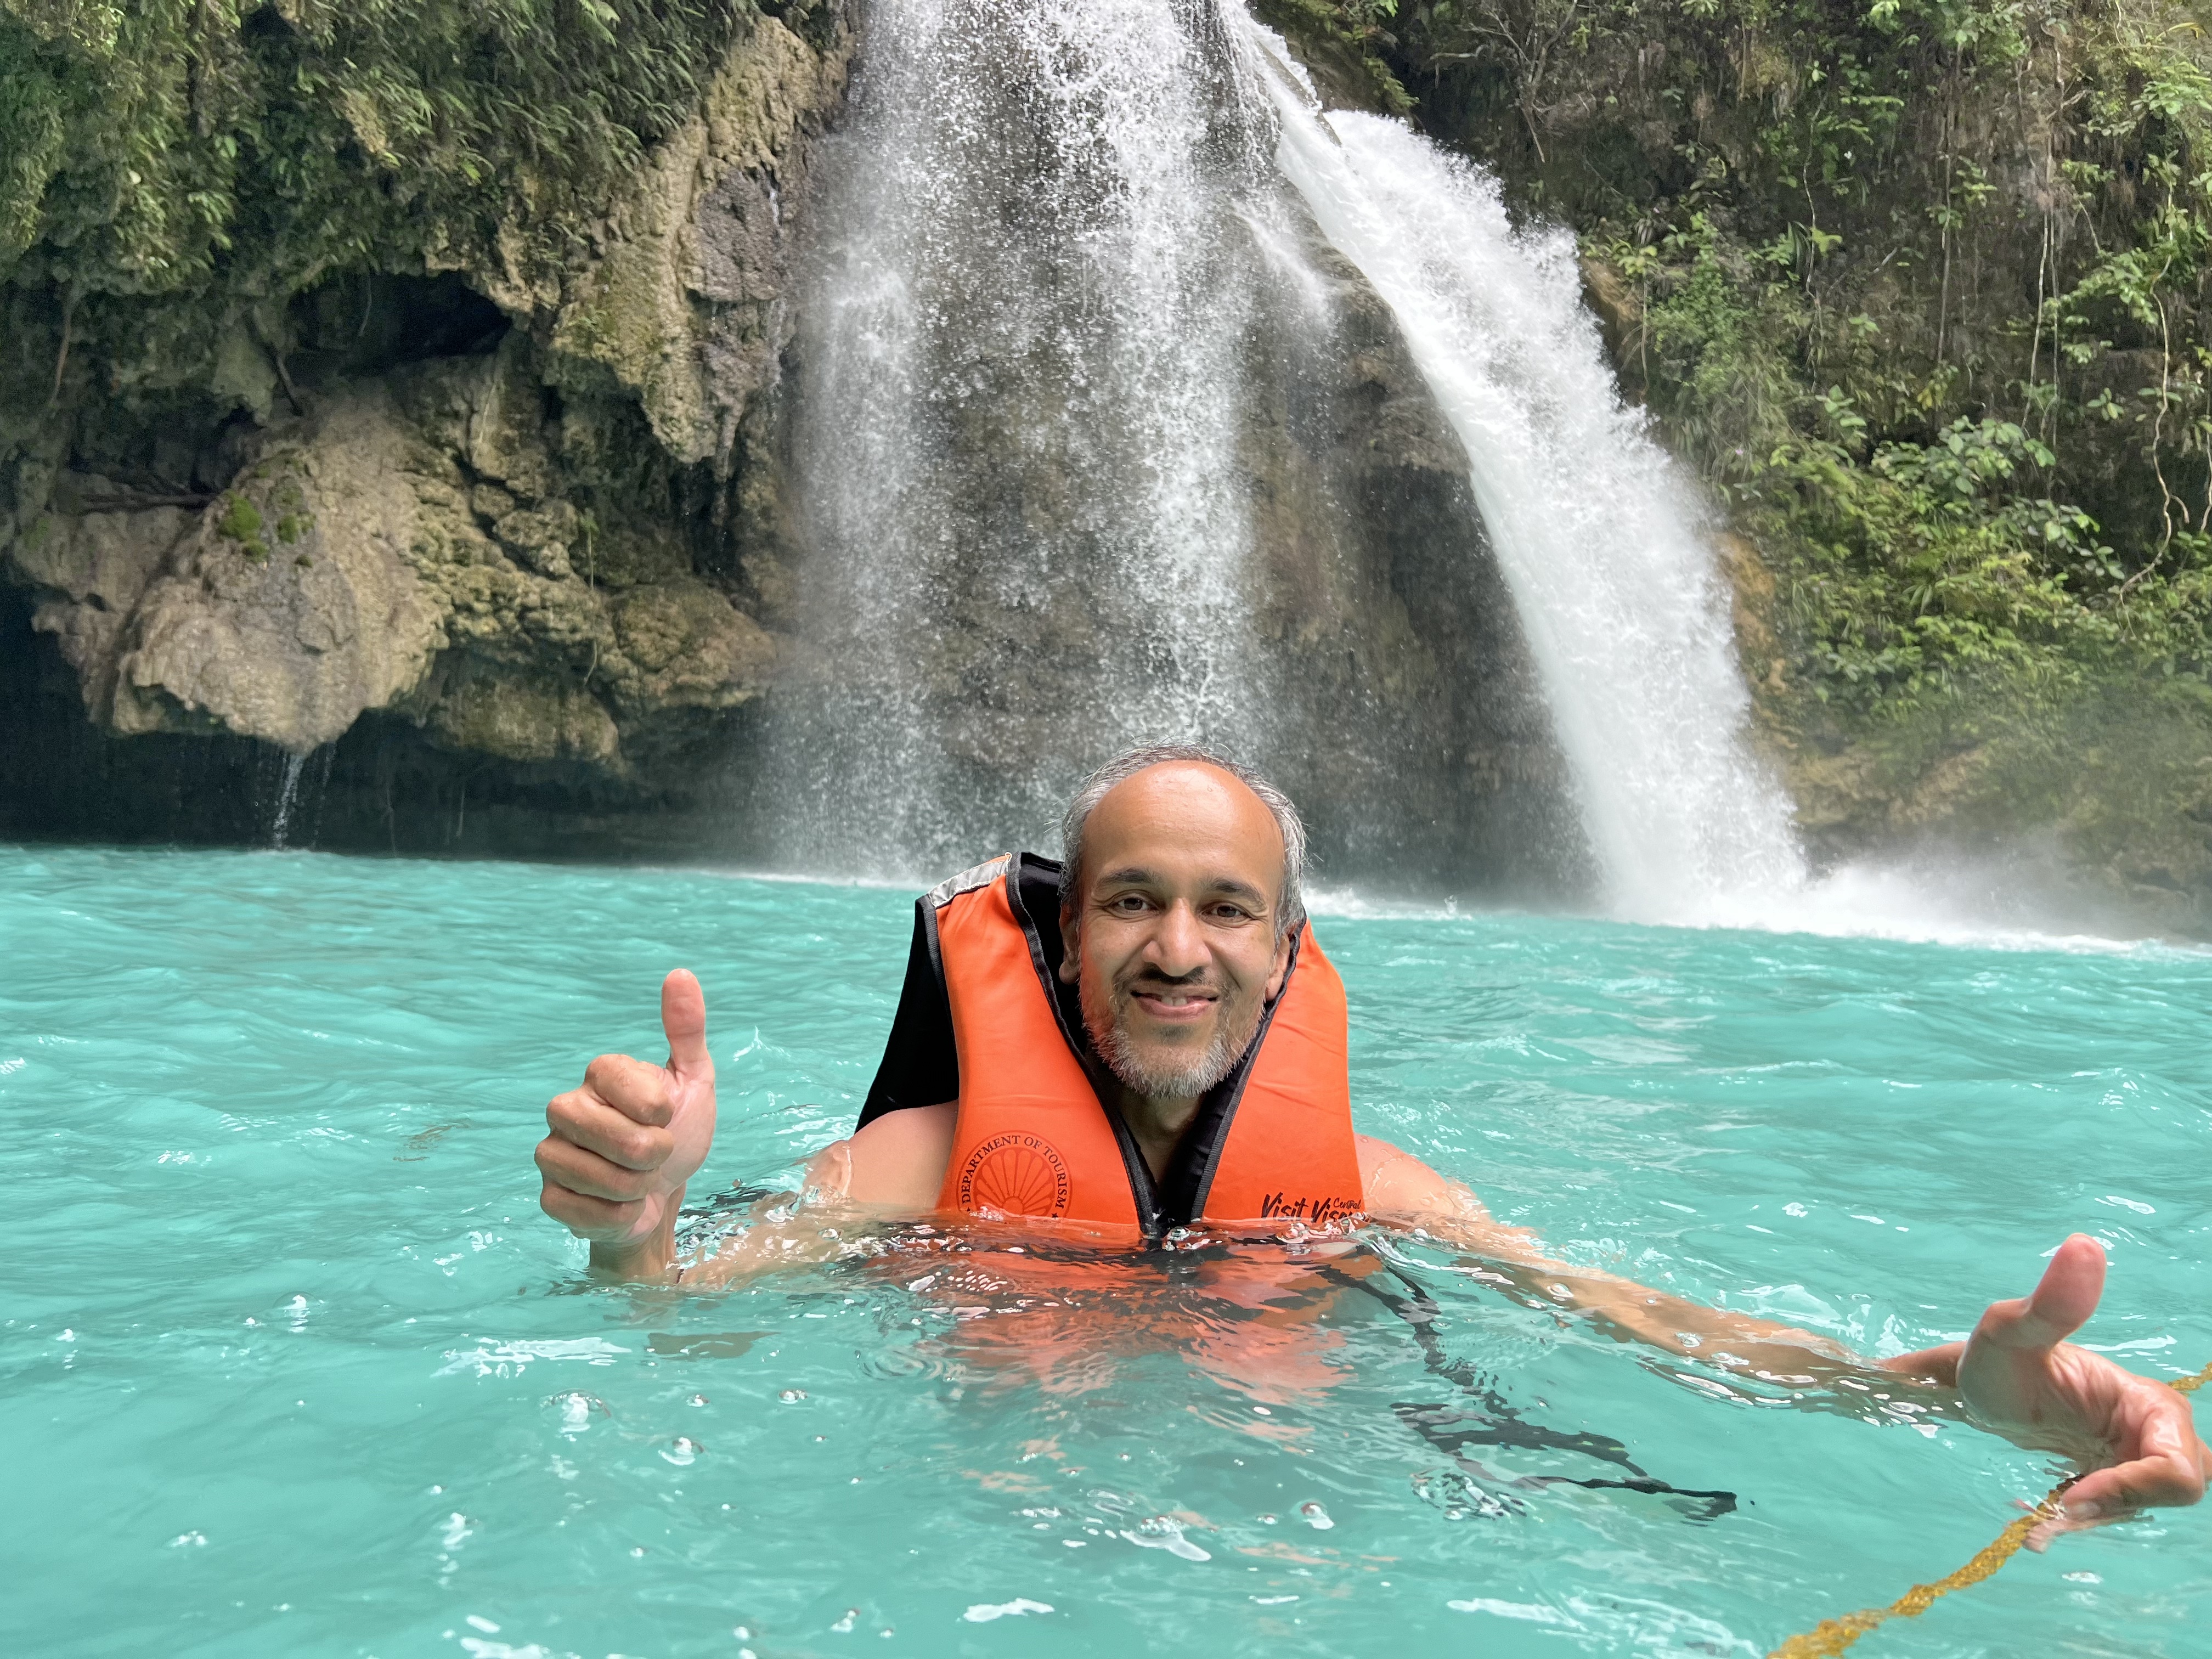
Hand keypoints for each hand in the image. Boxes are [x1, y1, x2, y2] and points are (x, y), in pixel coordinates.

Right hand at [535, 971, 716, 1270]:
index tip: (667, 1115)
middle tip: (655, 1155)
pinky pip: (585, 1211)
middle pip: (618, 1138)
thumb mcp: (694, 1080)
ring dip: (636, 1188)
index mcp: (600, 1074)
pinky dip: (617, 1216)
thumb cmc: (678, 1131)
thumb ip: (686, 1030)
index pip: (629, 1084)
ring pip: (600, 1178)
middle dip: (653, 1155)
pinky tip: (620, 1205)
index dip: (661, 1110)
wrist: (666, 1194)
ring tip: (637, 1179)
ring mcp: (551, 1152)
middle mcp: (566, 1107)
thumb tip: (680, 974)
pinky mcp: (549, 1196)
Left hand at [1890, 1234, 2207, 1545]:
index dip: (2133, 1488)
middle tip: (2060, 1508)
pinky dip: (2079, 1522)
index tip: (2073, 1494)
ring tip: (2040, 1521)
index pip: (2178, 1468)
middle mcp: (2155, 1434)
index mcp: (2150, 1405)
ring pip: (2141, 1507)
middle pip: (2177, 1492)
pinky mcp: (2115, 1479)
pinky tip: (2038, 1526)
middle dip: (2121, 1505)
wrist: (1977, 1384)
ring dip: (2093, 1519)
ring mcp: (2137, 1458)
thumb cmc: (1997, 1356)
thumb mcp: (2009, 1330)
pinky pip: (2114, 1512)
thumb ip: (2050, 1301)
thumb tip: (2084, 1245)